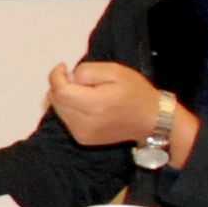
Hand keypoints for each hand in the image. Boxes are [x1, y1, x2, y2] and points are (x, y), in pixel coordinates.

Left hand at [47, 61, 170, 148]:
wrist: (150, 120)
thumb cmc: (135, 92)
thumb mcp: (115, 71)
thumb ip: (88, 71)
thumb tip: (69, 77)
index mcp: (95, 106)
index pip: (61, 92)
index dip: (56, 76)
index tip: (63, 67)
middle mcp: (86, 124)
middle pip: (56, 101)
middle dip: (61, 85)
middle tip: (79, 79)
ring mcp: (83, 134)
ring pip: (59, 110)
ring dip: (65, 97)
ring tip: (86, 92)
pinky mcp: (83, 139)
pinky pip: (66, 119)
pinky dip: (70, 108)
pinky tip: (87, 104)